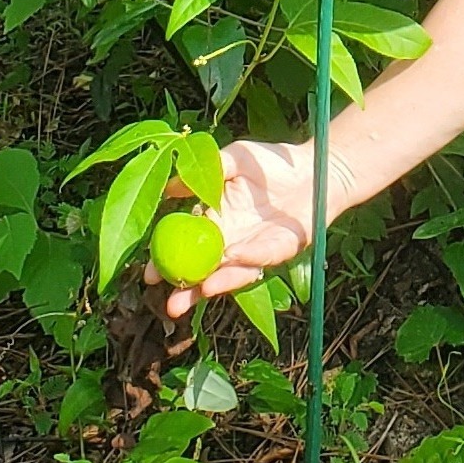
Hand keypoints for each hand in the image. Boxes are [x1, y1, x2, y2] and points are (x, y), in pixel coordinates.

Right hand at [142, 137, 315, 334]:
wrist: (314, 168)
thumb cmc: (272, 162)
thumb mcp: (233, 158)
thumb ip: (204, 171)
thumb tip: (167, 185)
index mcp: (216, 218)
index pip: (186, 245)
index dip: (168, 261)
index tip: (149, 274)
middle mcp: (232, 239)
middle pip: (205, 270)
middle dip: (187, 289)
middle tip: (168, 304)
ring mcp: (255, 248)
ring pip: (231, 274)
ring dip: (214, 286)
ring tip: (196, 295)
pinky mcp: (280, 250)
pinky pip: (261, 258)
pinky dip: (246, 259)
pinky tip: (230, 258)